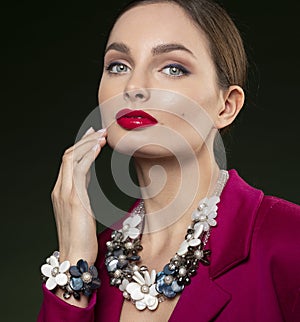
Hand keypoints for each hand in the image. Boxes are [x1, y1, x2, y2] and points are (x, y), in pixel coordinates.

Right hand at [51, 127, 106, 265]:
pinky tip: (99, 147)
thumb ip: (83, 189)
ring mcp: (65, 193)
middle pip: (69, 155)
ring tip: (102, 135)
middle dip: (85, 139)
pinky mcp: (74, 199)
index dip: (81, 145)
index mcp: (63, 191)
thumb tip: (89, 174)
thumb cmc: (82, 236)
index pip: (69, 161)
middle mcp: (61, 189)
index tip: (93, 135)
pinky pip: (79, 169)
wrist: (76, 256)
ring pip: (71, 158)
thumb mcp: (82, 207)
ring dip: (88, 143)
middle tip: (100, 130)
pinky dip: (88, 155)